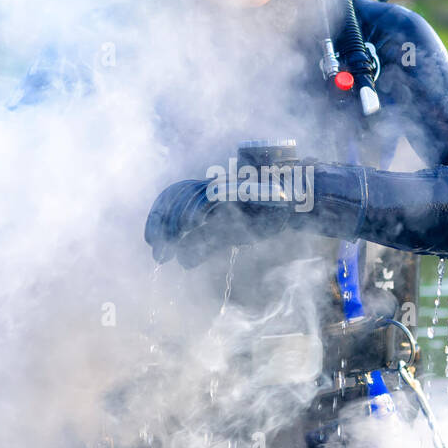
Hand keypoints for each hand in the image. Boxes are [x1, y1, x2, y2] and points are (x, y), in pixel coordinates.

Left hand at [144, 176, 293, 266]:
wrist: (296, 200)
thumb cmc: (265, 215)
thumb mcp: (230, 235)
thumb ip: (206, 244)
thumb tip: (182, 261)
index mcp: (209, 193)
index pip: (175, 196)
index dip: (159, 215)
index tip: (151, 240)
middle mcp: (215, 186)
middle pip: (179, 195)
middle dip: (162, 222)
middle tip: (154, 248)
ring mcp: (228, 187)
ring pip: (193, 197)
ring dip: (176, 222)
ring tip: (167, 246)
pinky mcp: (241, 191)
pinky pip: (215, 199)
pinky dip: (199, 211)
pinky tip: (191, 227)